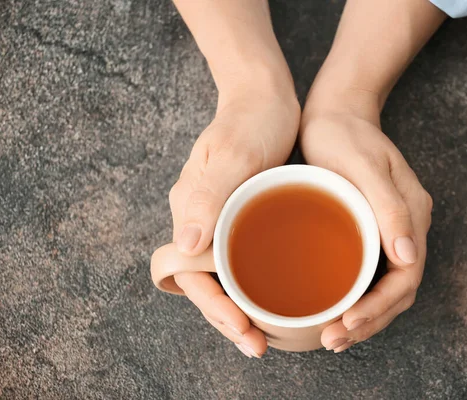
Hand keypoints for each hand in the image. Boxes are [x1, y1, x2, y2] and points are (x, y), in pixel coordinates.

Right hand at [168, 88, 299, 357]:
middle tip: (259, 346)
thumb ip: (207, 197)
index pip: (189, 274)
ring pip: (225, 278)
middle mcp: (200, 221)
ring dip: (243, 308)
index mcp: (189, 211)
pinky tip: (282, 297)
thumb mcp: (233, 154)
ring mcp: (221, 221)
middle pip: (206, 283)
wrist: (265, 96)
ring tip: (269, 335)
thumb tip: (184, 247)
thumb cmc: (250, 119)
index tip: (243, 329)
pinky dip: (256, 285)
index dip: (214, 307)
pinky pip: (243, 260)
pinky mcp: (243, 217)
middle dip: (229, 319)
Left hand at [300, 88, 432, 352]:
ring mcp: (388, 230)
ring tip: (332, 337)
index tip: (347, 324)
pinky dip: (355, 298)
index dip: (379, 307)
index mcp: (412, 214)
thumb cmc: (345, 136)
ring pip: (384, 287)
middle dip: (368, 321)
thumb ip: (390, 207)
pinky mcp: (369, 229)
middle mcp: (405, 227)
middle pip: (396, 290)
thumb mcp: (366, 165)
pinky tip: (333, 309)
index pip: (405, 277)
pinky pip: (369, 273)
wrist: (334, 113)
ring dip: (362, 317)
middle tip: (332, 340)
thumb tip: (407, 256)